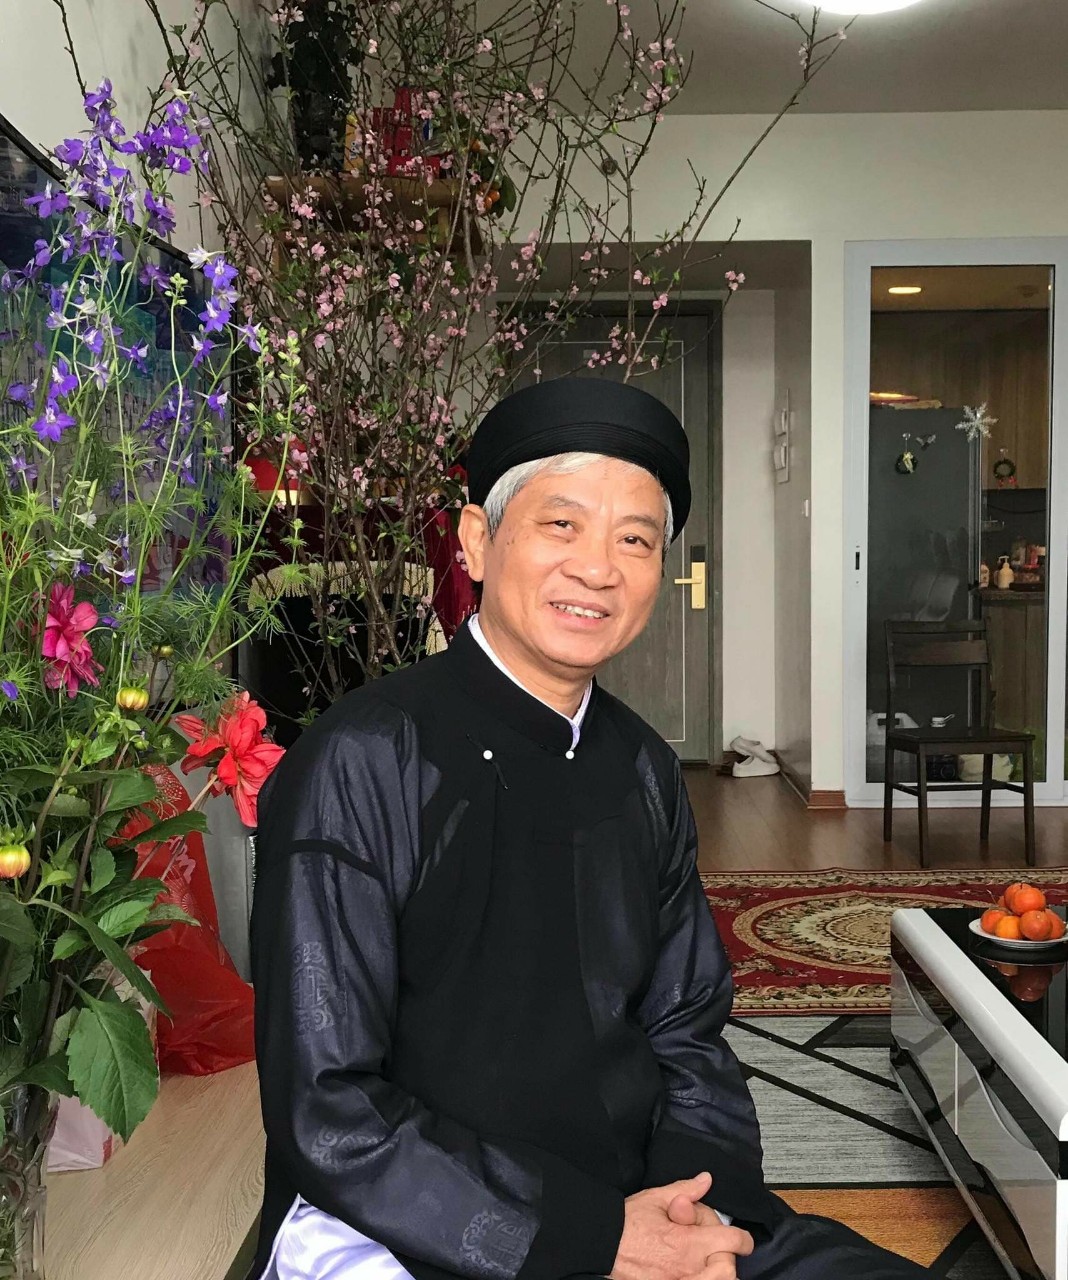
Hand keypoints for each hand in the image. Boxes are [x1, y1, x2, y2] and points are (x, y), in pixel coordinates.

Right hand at [608, 1173, 754, 1279]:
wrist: (603, 1245)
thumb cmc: (627, 1222)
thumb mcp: (655, 1198)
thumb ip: (685, 1190)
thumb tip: (706, 1180)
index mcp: (689, 1242)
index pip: (731, 1241)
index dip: (742, 1238)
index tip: (741, 1239)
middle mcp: (689, 1268)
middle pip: (728, 1270)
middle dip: (727, 1257)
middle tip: (716, 1248)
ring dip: (717, 1273)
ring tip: (707, 1263)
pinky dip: (701, 1279)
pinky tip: (693, 1271)